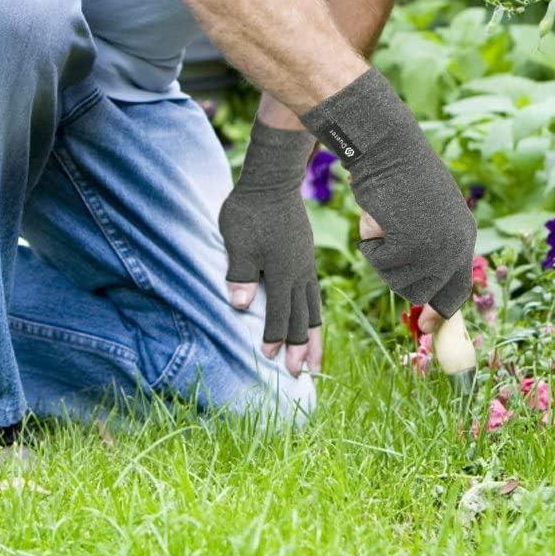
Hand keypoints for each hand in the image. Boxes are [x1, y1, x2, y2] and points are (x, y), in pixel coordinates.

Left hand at [218, 119, 322, 377]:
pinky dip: (313, 314)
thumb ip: (240, 272)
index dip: (273, 337)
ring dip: (313, 336)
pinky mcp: (305, 257)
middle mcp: (298, 273)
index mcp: (282, 273)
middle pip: (302, 318)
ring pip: (312, 308)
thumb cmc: (250, 211)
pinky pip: (313, 293)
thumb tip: (240, 305)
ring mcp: (305, 265)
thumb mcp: (238, 241)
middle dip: (300, 348)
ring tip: (317, 361)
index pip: (278, 313)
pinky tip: (311, 320)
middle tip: (302, 375)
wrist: (273, 180)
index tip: (268, 358)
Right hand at [303, 68, 475, 316]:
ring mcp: (436, 246)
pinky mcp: (412, 244)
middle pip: (424, 292)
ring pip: (400, 282)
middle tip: (383, 250)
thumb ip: (429, 248)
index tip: (424, 326)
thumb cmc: (399, 177)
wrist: (389, 147)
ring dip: (382, 258)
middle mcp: (457, 245)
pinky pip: (380, 262)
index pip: (457, 289)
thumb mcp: (426, 216)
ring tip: (384, 222)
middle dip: (398, 277)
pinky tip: (376, 216)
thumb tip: (423, 296)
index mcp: (464, 236)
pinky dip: (370, 244)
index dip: (440, 311)